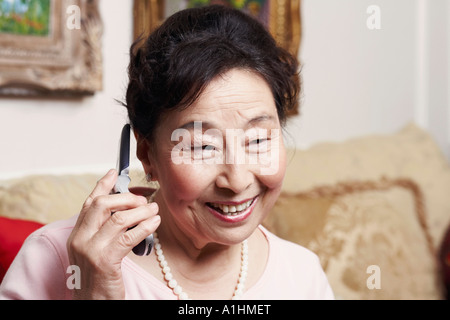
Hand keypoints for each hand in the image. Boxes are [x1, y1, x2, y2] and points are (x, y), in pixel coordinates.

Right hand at [66, 169, 159, 299]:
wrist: (91, 304)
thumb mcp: (94, 250)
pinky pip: (129, 236)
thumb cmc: (98, 278)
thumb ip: (103, 230)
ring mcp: (91, 250)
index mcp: (76, 235)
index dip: (102, 186)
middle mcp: (80, 239)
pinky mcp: (105, 261)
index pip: (88, 203)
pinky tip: (155, 223)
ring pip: (119, 218)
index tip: (114, 172)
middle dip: (126, 198)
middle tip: (143, 200)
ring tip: (155, 210)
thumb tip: (126, 209)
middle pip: (102, 205)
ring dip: (141, 211)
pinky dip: (145, 226)